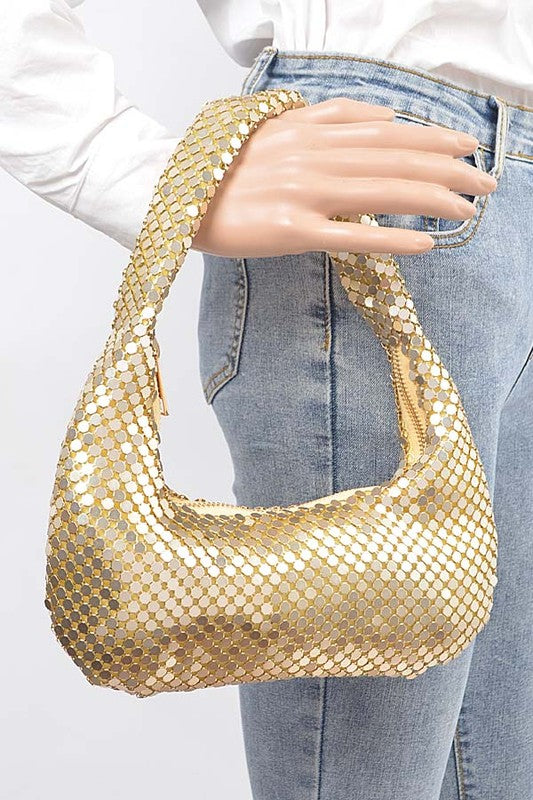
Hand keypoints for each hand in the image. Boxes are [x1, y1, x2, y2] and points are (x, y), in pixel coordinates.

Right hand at [191, 96, 497, 256]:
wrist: (172, 192)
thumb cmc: (224, 165)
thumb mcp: (278, 126)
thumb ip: (330, 118)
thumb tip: (383, 117)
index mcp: (310, 129)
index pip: (387, 131)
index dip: (433, 138)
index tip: (468, 146)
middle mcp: (313, 155)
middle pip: (395, 159)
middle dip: (449, 169)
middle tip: (486, 184)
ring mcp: (302, 193)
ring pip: (381, 192)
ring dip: (432, 199)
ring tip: (470, 209)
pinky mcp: (289, 231)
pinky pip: (349, 235)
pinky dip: (391, 239)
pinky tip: (426, 244)